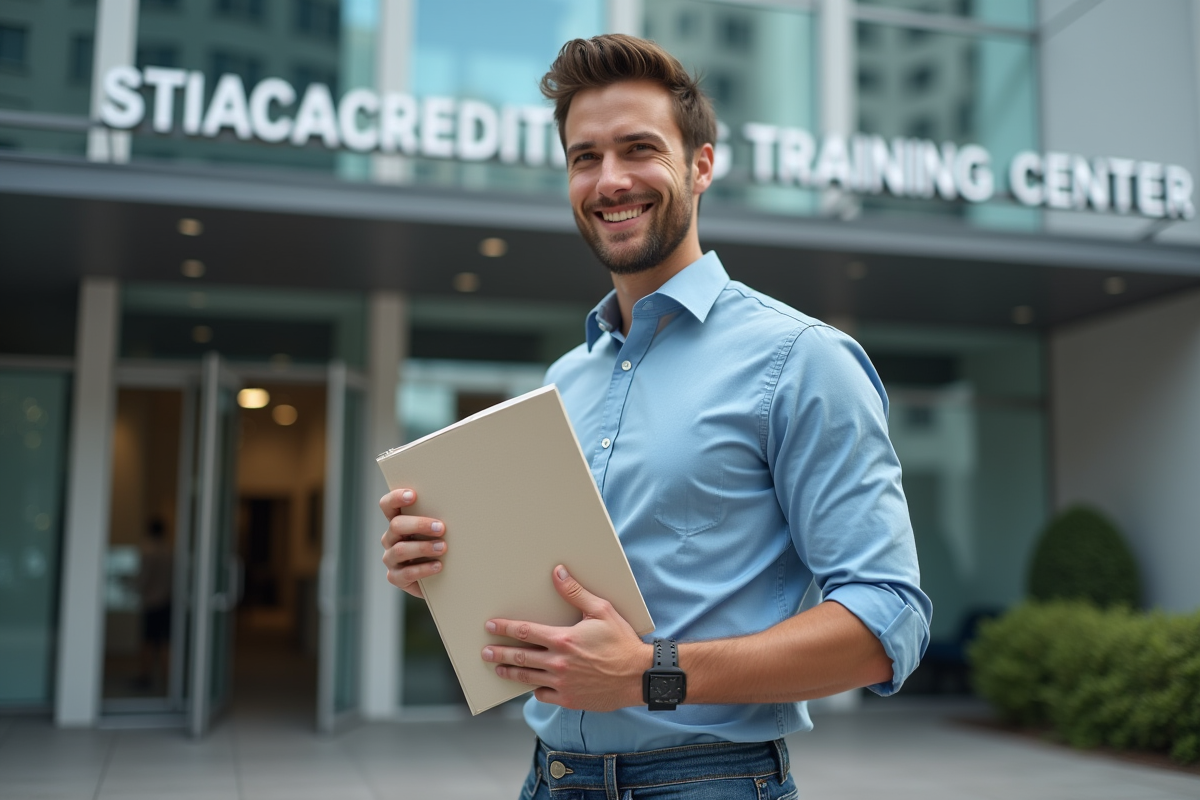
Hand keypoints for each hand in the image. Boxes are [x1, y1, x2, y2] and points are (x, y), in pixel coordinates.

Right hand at [379, 488, 445, 598]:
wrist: (443, 577)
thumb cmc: (442, 546)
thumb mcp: (439, 530)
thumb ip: (438, 519)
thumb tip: (459, 506)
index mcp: (399, 522)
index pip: (388, 505)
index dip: (396, 498)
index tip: (413, 495)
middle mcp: (391, 538)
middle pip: (396, 525)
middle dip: (419, 524)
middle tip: (441, 527)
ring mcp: (391, 558)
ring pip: (400, 550)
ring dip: (423, 547)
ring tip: (443, 548)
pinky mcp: (396, 577)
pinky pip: (405, 573)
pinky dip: (423, 569)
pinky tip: (438, 566)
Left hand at [482, 565, 650, 710]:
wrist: (639, 676)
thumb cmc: (622, 642)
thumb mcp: (601, 610)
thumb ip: (576, 592)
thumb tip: (558, 572)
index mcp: (563, 639)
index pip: (526, 632)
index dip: (505, 629)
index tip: (491, 627)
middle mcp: (558, 663)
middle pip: (520, 657)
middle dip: (500, 653)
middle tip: (485, 652)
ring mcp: (562, 684)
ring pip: (527, 678)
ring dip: (510, 673)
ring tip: (498, 670)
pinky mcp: (569, 699)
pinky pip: (543, 695)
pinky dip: (535, 689)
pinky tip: (531, 685)